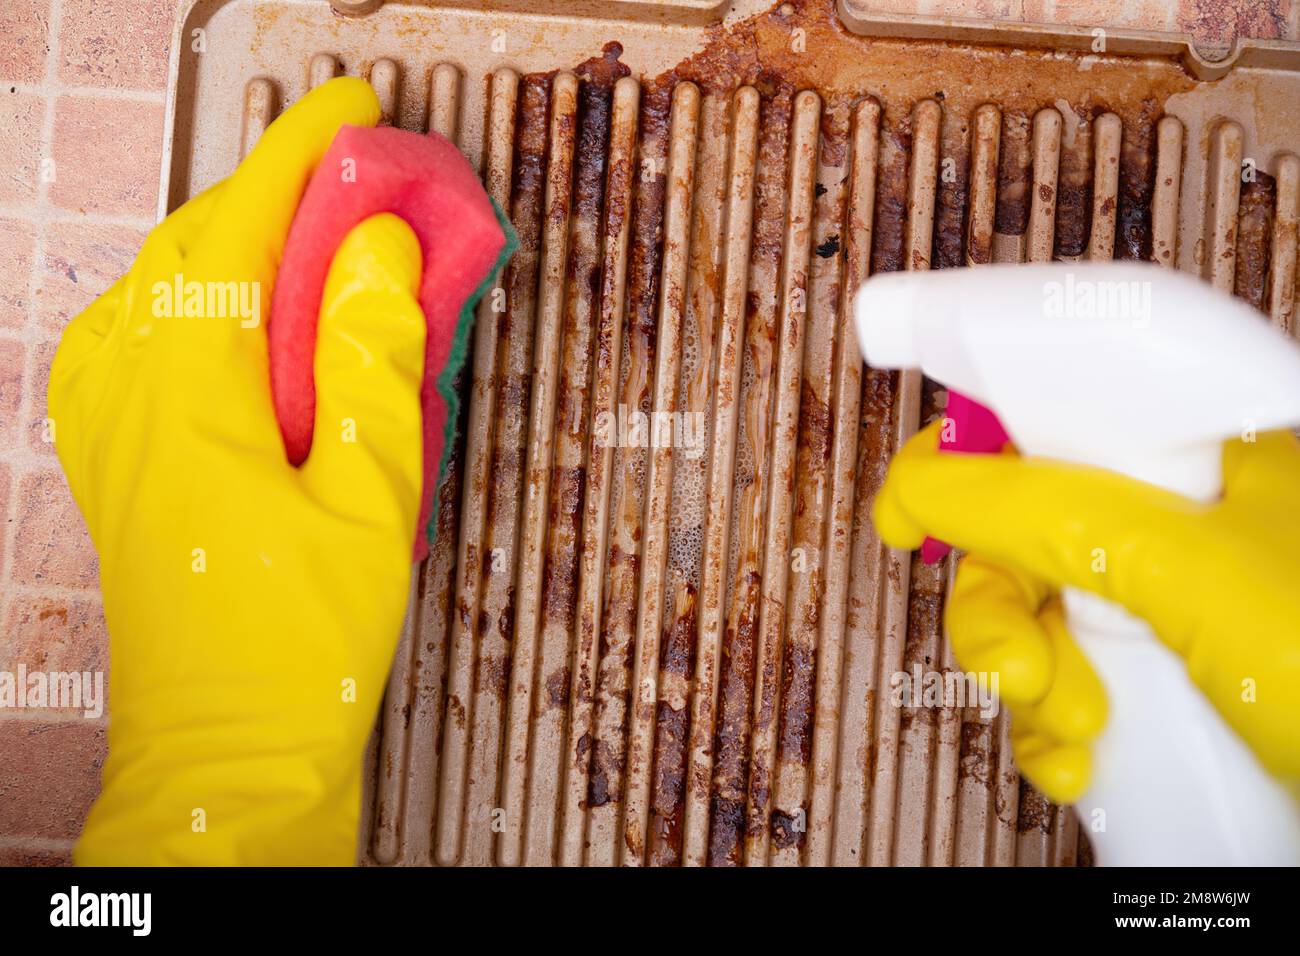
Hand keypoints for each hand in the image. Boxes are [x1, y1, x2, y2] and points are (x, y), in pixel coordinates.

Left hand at [50, 78, 425, 863]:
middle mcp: (126, 404)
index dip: (299, 162)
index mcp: (184, 400)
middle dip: (267, 195)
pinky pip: (136, 346)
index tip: (350, 115)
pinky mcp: (120, 469)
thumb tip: (374, 259)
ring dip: (229, 245)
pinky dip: (191, 306)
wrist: (230, 754)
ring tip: (302, 240)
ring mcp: (110, 436)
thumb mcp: (368, 498)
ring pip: (154, 292)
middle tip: (348, 176)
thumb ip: (371, 363)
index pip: (237, 234)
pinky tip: (233, 326)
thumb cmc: (295, 649)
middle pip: (186, 249)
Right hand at [875, 419, 1299, 802]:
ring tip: (1060, 718)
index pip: (1075, 383)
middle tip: (1007, 654)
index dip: (982, 413)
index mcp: (1216, 445)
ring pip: (1044, 605)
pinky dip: (1054, 725)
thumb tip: (938, 482)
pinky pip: (1073, 676)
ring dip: (1024, 670)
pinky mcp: (1171, 671)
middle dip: (1001, 592)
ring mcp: (1179, 597)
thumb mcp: (1193, 575)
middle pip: (1036, 515)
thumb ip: (1055, 513)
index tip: (908, 484)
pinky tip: (1077, 756)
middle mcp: (1192, 512)